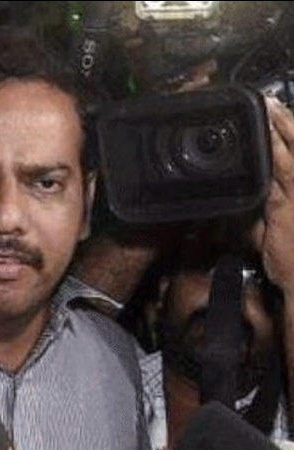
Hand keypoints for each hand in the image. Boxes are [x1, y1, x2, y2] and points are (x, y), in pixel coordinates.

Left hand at [253, 96, 293, 295]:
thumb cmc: (292, 253)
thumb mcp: (279, 220)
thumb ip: (272, 199)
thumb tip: (256, 186)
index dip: (291, 127)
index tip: (278, 107)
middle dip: (286, 120)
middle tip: (270, 100)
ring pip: (292, 153)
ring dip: (279, 129)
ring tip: (267, 108)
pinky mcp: (288, 205)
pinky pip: (280, 173)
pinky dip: (273, 154)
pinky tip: (265, 140)